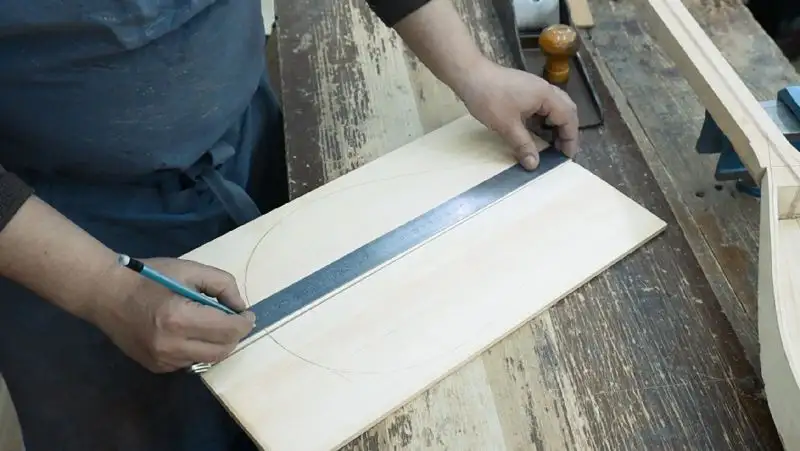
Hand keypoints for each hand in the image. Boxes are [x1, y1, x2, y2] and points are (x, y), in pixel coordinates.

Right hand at [89, 257, 254, 372]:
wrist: (106, 294)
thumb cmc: (150, 276)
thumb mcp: (190, 270)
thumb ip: (222, 285)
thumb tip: (240, 307)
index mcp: (179, 317)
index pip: (228, 330)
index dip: (244, 322)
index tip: (247, 314)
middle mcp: (171, 345)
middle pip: (223, 349)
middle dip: (234, 335)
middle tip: (234, 320)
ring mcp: (162, 360)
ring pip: (209, 359)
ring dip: (218, 344)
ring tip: (213, 325)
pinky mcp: (156, 367)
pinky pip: (191, 362)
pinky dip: (199, 350)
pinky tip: (191, 333)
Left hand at [458, 60, 579, 169]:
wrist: (470, 75)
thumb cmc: (489, 99)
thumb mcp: (507, 126)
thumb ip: (523, 145)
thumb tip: (534, 165)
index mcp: (546, 96)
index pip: (568, 118)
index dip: (570, 138)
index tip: (567, 156)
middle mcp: (545, 89)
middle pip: (566, 110)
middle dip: (566, 131)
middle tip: (561, 150)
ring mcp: (534, 87)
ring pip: (554, 107)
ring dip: (555, 125)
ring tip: (549, 144)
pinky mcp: (524, 89)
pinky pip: (541, 105)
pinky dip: (543, 119)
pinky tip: (534, 130)